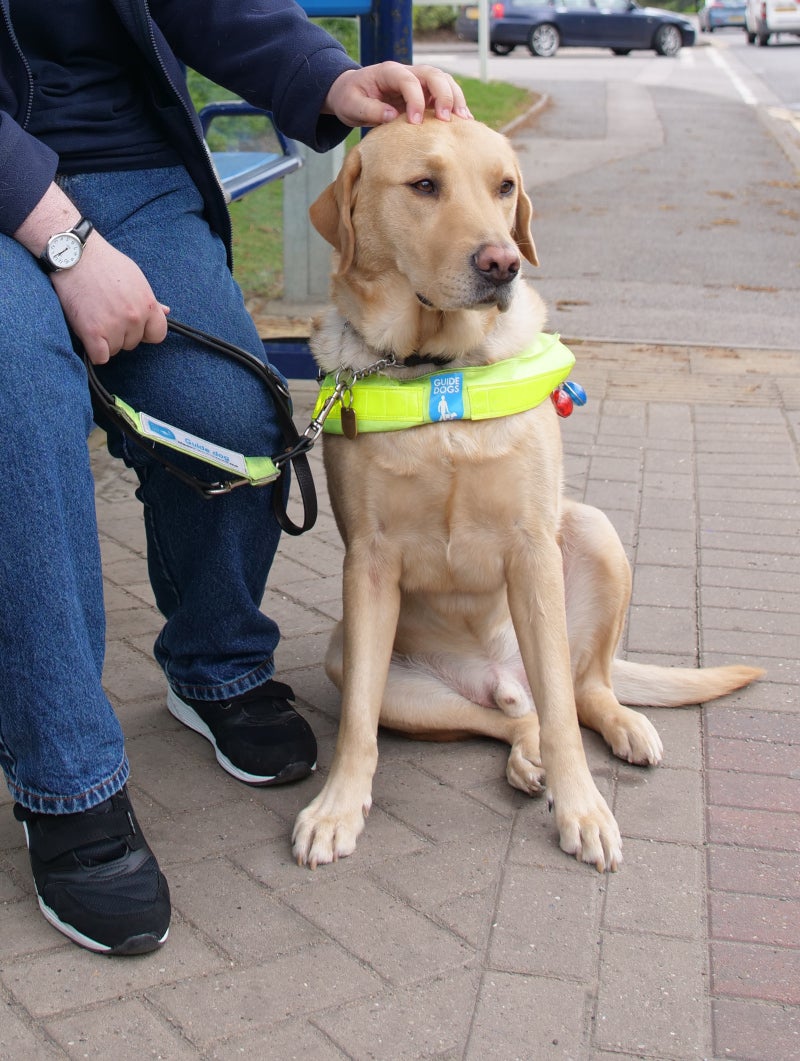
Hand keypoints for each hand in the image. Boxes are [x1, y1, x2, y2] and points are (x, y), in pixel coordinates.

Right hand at [52, 234, 168, 363]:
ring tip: (93, 316)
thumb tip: (166, 312)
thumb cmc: (104, 263)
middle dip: (120, 333)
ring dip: (104, 340)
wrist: (74, 255)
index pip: (158, 334)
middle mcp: (134, 317)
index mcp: (147, 304)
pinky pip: (100, 357)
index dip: (144, 332)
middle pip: (133, 343)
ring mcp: (114, 325)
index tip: (131, 324)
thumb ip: (149, 299)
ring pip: (115, 350)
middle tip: (105, 313)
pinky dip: (93, 350)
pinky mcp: (93, 332)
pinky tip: (88, 333)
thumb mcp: (135, 277)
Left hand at [323, 62, 472, 127]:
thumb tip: (393, 116)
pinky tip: (463, 123)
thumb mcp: (352, 105)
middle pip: (434, 74)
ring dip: (455, 99)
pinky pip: (445, 95)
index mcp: (389, 72)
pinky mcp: (424, 94)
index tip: (415, 123)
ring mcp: (418, 82)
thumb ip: (370, 110)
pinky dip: (455, 106)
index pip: (408, 80)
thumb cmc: (350, 98)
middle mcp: (408, 72)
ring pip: (444, 81)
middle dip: (443, 95)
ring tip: (463, 121)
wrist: (352, 93)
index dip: (415, 100)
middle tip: (446, 120)